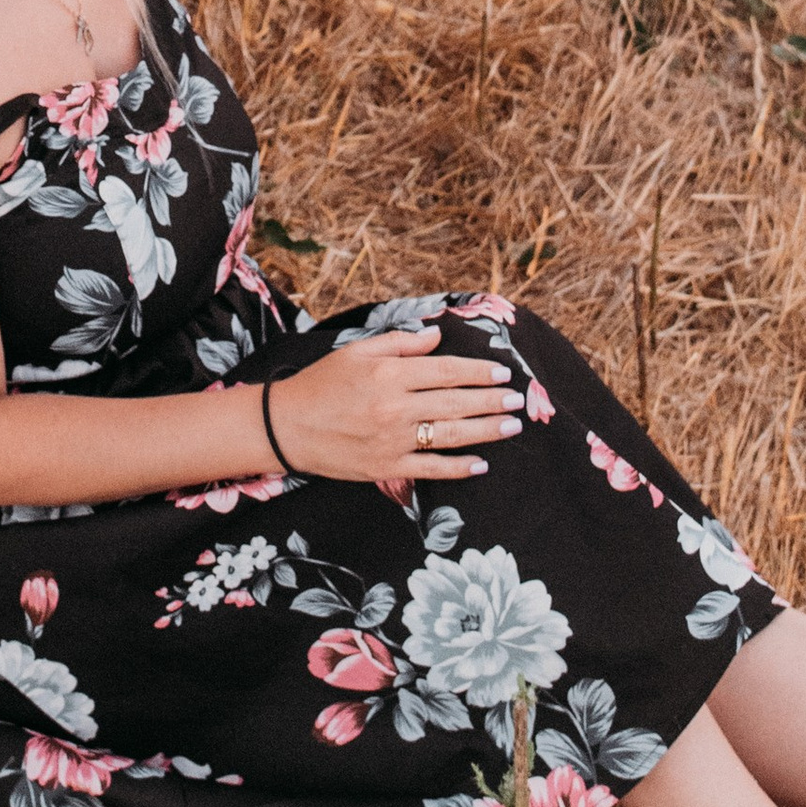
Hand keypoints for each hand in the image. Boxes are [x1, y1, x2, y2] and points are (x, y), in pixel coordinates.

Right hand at [270, 327, 522, 481]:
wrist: (287, 427)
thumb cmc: (322, 383)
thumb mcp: (357, 351)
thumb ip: (399, 343)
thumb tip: (438, 338)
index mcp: (390, 372)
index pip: (447, 370)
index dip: (479, 372)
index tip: (502, 372)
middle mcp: (396, 406)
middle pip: (456, 402)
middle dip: (491, 400)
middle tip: (517, 400)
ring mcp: (393, 439)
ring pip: (451, 435)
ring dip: (486, 431)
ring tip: (511, 426)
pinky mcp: (387, 467)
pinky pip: (431, 468)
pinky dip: (458, 468)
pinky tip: (480, 464)